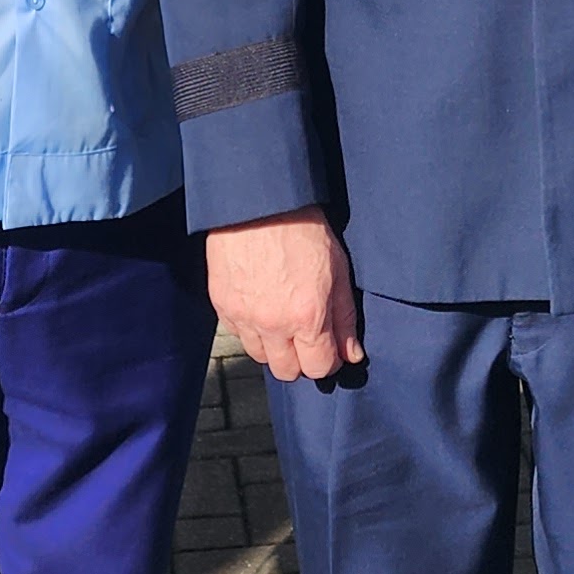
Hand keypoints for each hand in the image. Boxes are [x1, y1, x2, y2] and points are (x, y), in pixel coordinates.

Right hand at [206, 209, 363, 382]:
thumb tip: (351, 354)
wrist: (258, 201)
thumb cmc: (303, 229)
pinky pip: (239, 335)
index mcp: (307, 317)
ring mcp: (244, 317)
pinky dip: (251, 328)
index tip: (329, 347)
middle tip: (305, 336)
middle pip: (287, 372)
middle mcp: (273, 325)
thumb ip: (344, 317)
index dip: (328, 360)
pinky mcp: (222, 306)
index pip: (319, 367)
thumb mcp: (338, 269)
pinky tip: (261, 304)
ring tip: (281, 318)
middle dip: (301, 359)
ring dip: (274, 346)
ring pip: (261, 357)